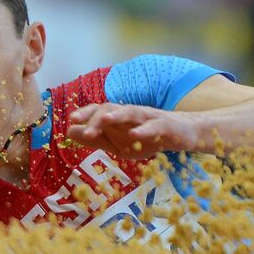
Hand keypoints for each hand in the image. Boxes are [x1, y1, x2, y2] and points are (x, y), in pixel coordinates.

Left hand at [66, 103, 199, 159]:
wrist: (184, 135)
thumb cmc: (150, 138)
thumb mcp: (120, 143)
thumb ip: (96, 138)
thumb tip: (69, 131)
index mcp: (120, 117)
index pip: (99, 110)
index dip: (86, 114)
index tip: (71, 121)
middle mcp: (132, 113)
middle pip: (112, 109)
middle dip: (98, 119)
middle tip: (86, 132)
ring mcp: (149, 117)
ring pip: (131, 112)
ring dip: (118, 116)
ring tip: (105, 121)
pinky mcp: (166, 126)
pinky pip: (154, 127)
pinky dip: (144, 130)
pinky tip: (135, 135)